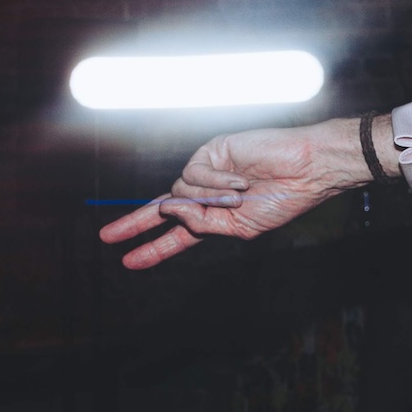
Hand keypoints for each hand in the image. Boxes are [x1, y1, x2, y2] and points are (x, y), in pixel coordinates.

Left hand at [99, 118, 375, 269]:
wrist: (305, 170)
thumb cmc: (282, 200)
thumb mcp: (240, 228)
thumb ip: (202, 225)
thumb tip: (168, 210)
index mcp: (215, 218)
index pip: (177, 236)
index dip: (153, 248)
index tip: (128, 260)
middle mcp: (205, 195)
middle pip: (161, 210)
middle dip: (134, 224)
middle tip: (106, 237)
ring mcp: (206, 172)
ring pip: (180, 192)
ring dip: (209, 199)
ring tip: (242, 192)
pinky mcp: (209, 151)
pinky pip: (193, 174)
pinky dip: (215, 182)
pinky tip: (240, 179)